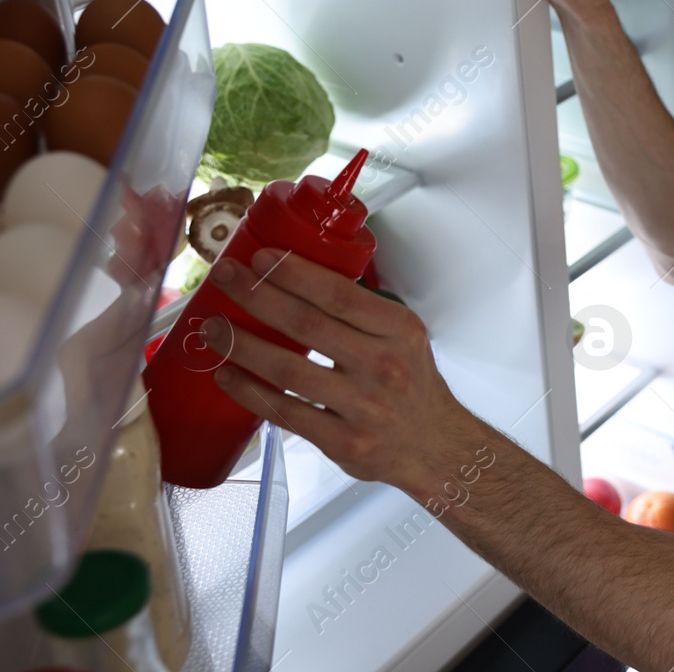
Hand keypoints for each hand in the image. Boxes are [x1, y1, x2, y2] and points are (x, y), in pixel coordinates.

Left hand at [201, 248, 479, 499]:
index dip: (294, 273)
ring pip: (288, 370)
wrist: (433, 446)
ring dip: (242, 344)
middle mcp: (383, 366)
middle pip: (307, 325)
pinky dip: (250, 392)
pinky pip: (285, 412)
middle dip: (257, 295)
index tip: (260, 256)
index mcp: (399, 331)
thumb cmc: (411, 385)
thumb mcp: (404, 337)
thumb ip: (361, 313)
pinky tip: (227, 374)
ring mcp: (362, 407)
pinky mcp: (342, 442)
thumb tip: (300, 277)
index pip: (340, 294)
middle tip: (224, 276)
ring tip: (211, 327)